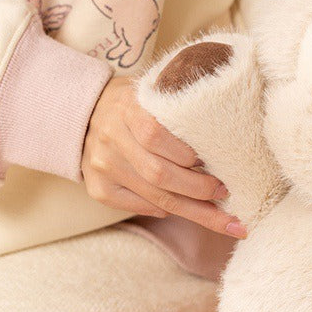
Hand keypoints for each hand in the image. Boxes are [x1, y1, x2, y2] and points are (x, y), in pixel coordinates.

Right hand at [82, 76, 245, 237]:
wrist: (83, 111)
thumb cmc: (136, 104)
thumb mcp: (155, 94)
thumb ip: (181, 112)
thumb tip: (224, 144)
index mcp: (127, 108)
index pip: (157, 136)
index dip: (190, 156)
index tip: (221, 167)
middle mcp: (111, 137)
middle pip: (159, 174)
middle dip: (200, 190)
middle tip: (228, 194)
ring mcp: (102, 165)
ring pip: (155, 197)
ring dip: (194, 210)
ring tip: (223, 217)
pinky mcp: (99, 188)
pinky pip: (139, 207)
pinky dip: (165, 211)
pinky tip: (186, 211)